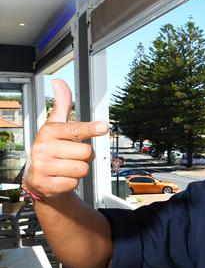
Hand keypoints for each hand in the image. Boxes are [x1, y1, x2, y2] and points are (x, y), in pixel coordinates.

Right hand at [24, 79, 108, 200]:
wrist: (38, 177)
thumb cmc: (52, 148)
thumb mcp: (56, 126)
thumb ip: (62, 105)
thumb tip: (59, 83)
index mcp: (49, 132)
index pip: (75, 129)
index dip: (91, 128)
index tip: (103, 127)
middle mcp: (43, 148)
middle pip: (86, 152)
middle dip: (85, 156)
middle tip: (71, 155)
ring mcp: (43, 167)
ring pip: (83, 168)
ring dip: (79, 170)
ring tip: (66, 167)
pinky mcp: (46, 184)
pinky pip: (75, 183)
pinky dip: (72, 182)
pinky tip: (61, 177)